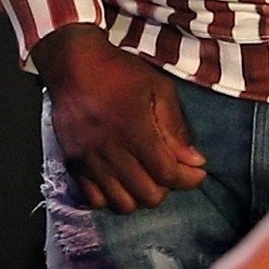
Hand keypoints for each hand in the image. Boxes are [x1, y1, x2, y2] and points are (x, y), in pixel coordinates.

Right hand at [35, 25, 205, 212]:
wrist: (72, 65)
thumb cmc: (120, 72)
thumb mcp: (158, 88)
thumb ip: (175, 127)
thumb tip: (194, 162)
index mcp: (135, 131)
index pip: (168, 174)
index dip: (189, 179)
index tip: (196, 172)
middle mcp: (111, 152)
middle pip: (148, 195)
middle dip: (166, 187)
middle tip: (168, 170)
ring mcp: (89, 161)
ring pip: (122, 204)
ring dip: (140, 195)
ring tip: (144, 177)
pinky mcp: (73, 163)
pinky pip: (94, 200)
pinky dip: (112, 197)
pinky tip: (119, 180)